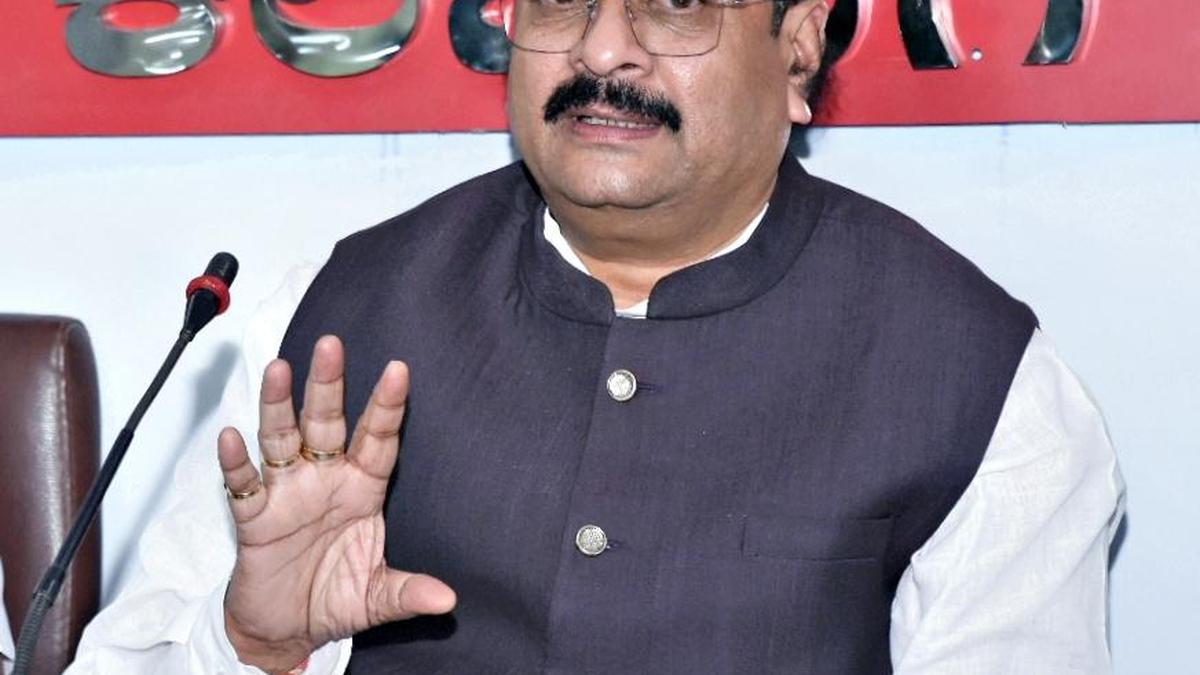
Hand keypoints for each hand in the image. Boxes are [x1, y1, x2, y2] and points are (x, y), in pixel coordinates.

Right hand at [217, 335, 455, 672]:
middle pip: (325, 422)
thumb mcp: (377, 597)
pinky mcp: (254, 518)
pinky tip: (232, 438)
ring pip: (281, 439)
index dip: (386, 407)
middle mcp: (324, 481)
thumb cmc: (334, 598)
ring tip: (278, 370)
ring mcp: (287, 494)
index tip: (399, 370)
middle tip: (332, 345)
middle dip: (328, 384)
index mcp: (361, 489)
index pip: (377, 440)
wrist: (287, 629)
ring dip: (277, 406)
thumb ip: (409, 593)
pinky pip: (244, 486)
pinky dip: (235, 463)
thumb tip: (447, 601)